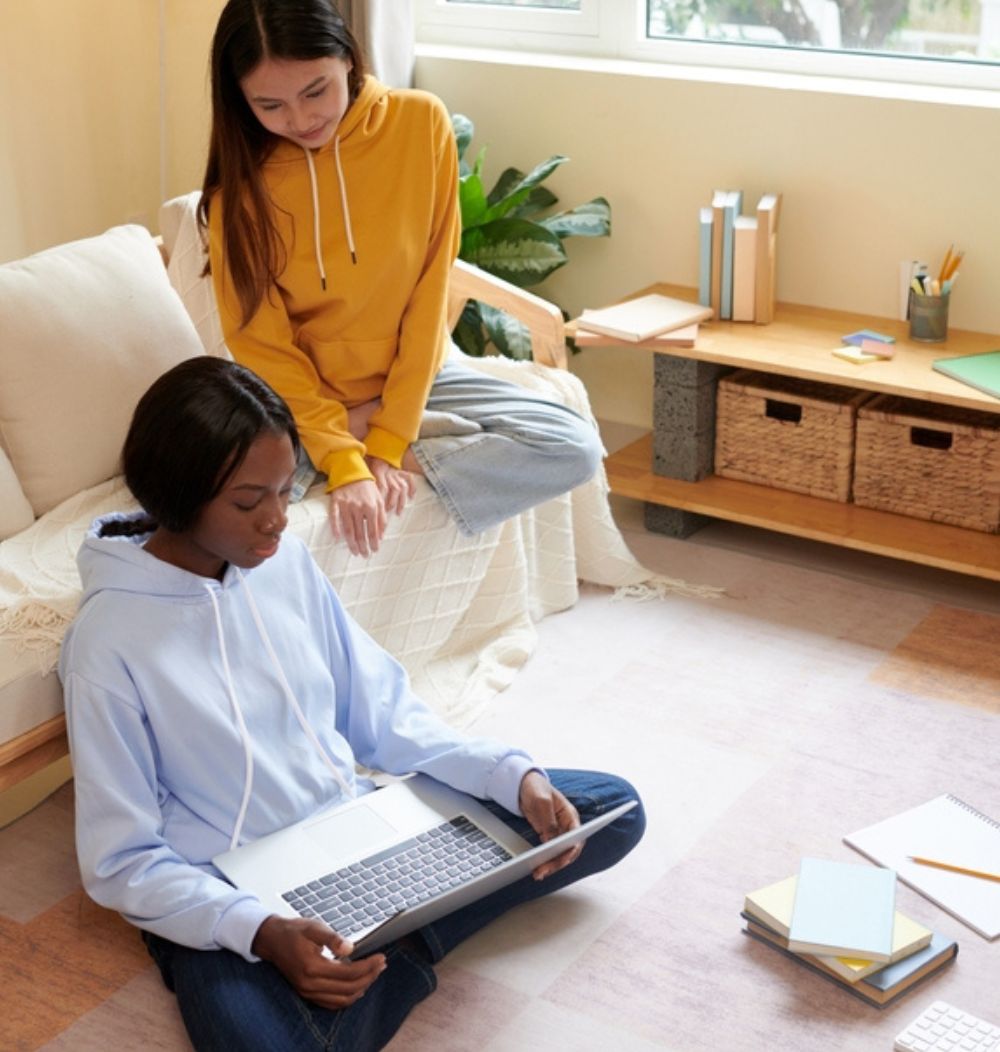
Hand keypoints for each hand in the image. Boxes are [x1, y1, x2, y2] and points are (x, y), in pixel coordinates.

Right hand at [251, 915, 385, 1009]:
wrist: (272, 940)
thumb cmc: (294, 931)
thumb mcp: (314, 927)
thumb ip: (332, 938)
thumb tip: (350, 948)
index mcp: (312, 967)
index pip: (348, 973)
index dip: (368, 966)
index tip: (380, 957)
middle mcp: (310, 985)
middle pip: (349, 989)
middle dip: (369, 977)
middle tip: (381, 964)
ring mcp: (308, 992)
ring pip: (342, 999)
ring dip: (361, 988)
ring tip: (374, 973)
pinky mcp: (307, 994)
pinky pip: (332, 1003)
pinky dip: (348, 997)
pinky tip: (358, 986)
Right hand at [328, 479, 385, 556]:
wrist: (352, 471)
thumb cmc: (367, 487)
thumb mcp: (379, 499)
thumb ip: (381, 517)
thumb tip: (381, 535)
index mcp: (371, 507)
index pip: (372, 530)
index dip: (373, 542)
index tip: (374, 550)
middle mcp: (359, 508)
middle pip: (360, 532)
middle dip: (363, 546)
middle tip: (364, 555)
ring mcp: (346, 505)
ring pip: (348, 528)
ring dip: (351, 542)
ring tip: (354, 551)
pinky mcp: (335, 502)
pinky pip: (334, 517)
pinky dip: (336, 528)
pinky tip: (337, 538)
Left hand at [366, 456, 416, 517]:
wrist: (377, 450)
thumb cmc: (369, 462)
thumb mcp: (364, 471)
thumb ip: (365, 484)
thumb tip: (362, 498)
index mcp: (379, 472)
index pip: (382, 487)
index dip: (381, 499)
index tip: (378, 510)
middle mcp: (389, 474)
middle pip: (394, 489)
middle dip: (391, 503)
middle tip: (387, 512)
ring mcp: (397, 474)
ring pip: (402, 488)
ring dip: (401, 501)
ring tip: (398, 511)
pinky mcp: (401, 472)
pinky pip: (409, 480)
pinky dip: (412, 488)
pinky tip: (411, 497)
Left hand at [518, 771, 581, 880]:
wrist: (522, 785)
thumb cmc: (536, 788)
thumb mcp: (542, 802)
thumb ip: (548, 821)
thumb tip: (552, 841)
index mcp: (570, 815)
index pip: (577, 837)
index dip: (572, 850)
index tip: (563, 860)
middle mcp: (567, 826)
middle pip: (569, 849)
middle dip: (558, 862)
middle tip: (543, 870)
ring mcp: (557, 832)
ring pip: (560, 854)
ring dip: (551, 865)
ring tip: (538, 873)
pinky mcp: (547, 836)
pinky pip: (550, 852)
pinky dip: (545, 861)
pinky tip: (537, 868)